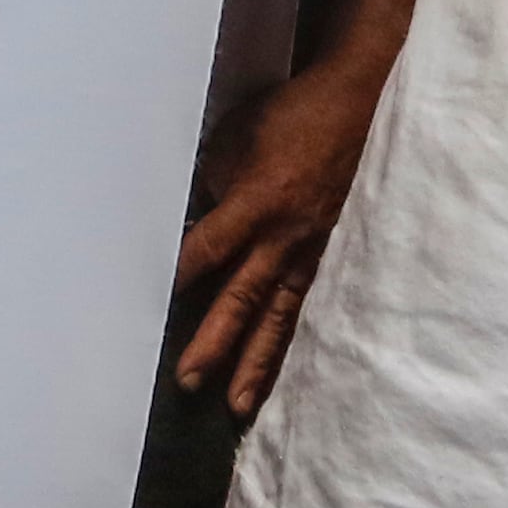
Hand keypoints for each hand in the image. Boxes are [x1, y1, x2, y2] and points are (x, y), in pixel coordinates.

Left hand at [173, 60, 378, 410]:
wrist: (359, 103)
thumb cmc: (291, 115)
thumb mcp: (235, 137)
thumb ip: (213, 183)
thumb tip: (194, 221)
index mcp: (257, 202)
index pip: (207, 251)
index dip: (178, 280)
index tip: (148, 312)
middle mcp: (285, 236)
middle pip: (243, 299)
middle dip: (215, 343)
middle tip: (189, 381)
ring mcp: (313, 250)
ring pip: (281, 317)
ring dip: (257, 362)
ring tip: (237, 404)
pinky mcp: (331, 253)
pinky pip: (308, 306)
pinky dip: (293, 341)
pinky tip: (284, 371)